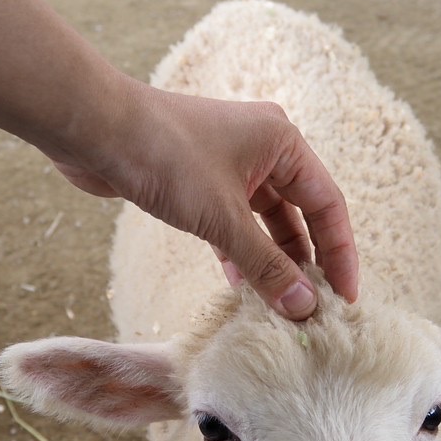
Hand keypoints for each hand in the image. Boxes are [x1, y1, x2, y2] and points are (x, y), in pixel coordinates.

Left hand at [53, 81, 358, 319]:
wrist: (96, 130)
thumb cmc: (165, 157)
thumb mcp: (223, 218)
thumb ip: (266, 265)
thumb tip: (304, 307)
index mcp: (283, 143)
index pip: (328, 205)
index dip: (340, 254)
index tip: (344, 298)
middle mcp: (263, 150)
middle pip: (300, 215)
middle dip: (306, 263)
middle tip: (313, 310)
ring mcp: (231, 166)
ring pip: (265, 223)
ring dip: (272, 263)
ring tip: (280, 308)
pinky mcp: (200, 183)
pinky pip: (233, 225)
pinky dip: (239, 255)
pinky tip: (241, 290)